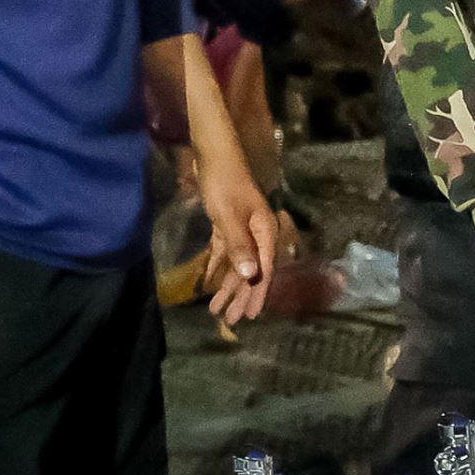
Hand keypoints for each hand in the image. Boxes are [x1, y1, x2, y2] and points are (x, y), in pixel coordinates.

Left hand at [199, 158, 280, 327]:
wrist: (214, 154)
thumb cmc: (224, 182)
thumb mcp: (229, 215)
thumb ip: (240, 245)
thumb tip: (250, 276)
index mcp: (264, 232)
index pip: (264, 269)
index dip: (258, 293)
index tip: (252, 314)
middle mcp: (257, 234)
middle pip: (250, 271)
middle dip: (240, 296)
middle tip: (231, 320)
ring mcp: (242, 230)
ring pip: (237, 264)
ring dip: (227, 285)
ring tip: (216, 308)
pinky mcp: (227, 225)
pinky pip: (225, 252)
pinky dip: (218, 267)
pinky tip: (210, 282)